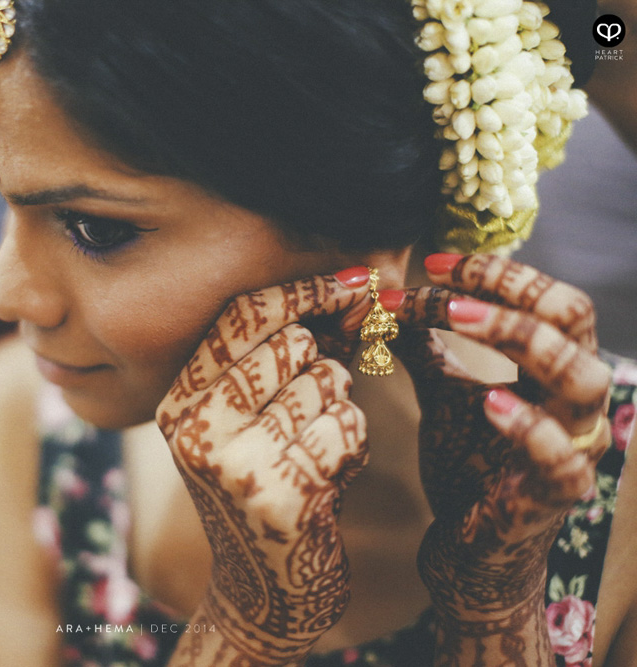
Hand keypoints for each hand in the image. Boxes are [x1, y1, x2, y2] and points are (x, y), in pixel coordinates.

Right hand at [156, 268, 371, 664]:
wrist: (265, 589)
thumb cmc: (266, 488)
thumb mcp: (246, 425)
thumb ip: (272, 364)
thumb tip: (345, 289)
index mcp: (179, 403)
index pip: (239, 318)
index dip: (301, 291)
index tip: (352, 282)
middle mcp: (196, 429)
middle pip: (290, 343)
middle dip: (323, 364)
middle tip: (316, 405)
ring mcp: (234, 463)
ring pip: (326, 382)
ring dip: (339, 409)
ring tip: (315, 449)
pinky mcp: (279, 495)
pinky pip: (346, 427)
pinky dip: (353, 444)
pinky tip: (330, 478)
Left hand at [387, 253, 611, 663]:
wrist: (469, 541)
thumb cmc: (465, 460)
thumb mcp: (440, 391)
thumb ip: (423, 344)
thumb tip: (381, 295)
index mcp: (550, 365)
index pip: (546, 296)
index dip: (496, 272)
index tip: (433, 263)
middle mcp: (572, 395)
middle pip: (572, 319)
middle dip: (507, 291)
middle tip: (442, 288)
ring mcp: (575, 442)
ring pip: (581, 375)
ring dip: (516, 339)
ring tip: (454, 322)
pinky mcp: (558, 492)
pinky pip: (562, 455)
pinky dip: (528, 424)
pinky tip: (488, 401)